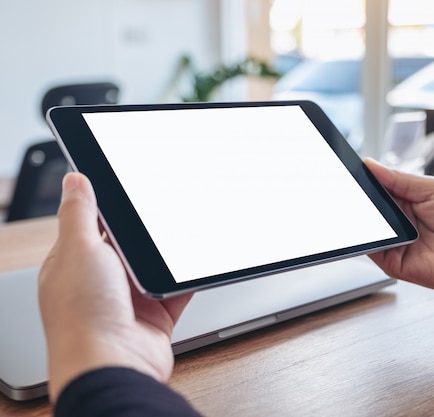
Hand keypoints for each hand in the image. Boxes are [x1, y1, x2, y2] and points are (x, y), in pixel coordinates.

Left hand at [38, 172, 192, 402]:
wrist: (113, 364)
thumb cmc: (83, 314)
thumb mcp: (78, 249)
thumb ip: (79, 212)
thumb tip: (74, 179)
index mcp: (73, 263)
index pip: (92, 225)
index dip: (111, 206)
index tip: (132, 187)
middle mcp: (101, 281)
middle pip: (129, 244)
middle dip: (145, 231)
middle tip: (164, 208)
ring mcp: (129, 298)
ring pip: (154, 265)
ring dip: (167, 254)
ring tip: (182, 234)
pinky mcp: (156, 314)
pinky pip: (177, 289)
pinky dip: (186, 278)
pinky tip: (195, 265)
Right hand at [364, 159, 433, 319]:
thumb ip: (400, 179)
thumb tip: (371, 165)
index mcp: (408, 199)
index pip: (378, 187)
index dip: (365, 180)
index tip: (352, 169)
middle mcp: (399, 221)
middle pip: (369, 207)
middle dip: (360, 197)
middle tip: (352, 186)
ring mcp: (395, 242)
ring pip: (367, 228)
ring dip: (362, 217)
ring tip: (362, 205)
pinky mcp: (393, 263)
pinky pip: (372, 250)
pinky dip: (367, 239)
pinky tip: (371, 227)